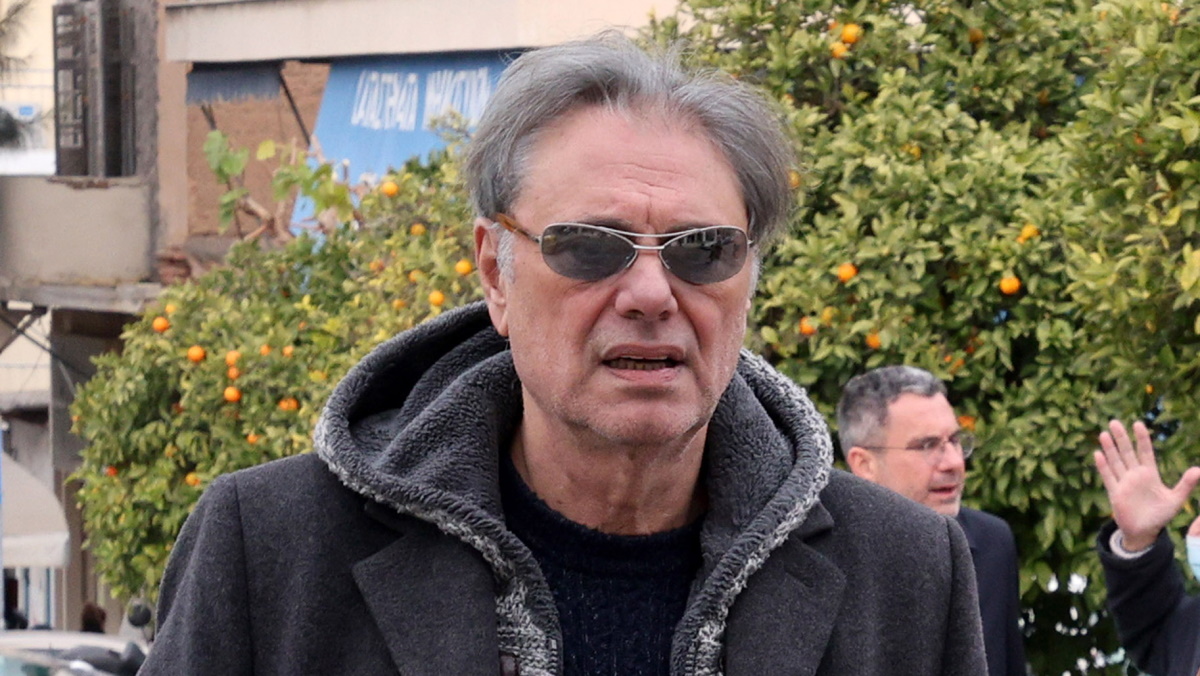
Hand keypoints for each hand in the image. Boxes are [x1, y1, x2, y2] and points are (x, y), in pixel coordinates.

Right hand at [1094, 420, 1199, 550]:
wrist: (1145, 532)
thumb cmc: (1161, 515)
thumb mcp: (1176, 500)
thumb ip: (1186, 485)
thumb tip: (1198, 470)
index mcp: (1150, 474)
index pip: (1145, 452)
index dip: (1141, 438)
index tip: (1138, 424)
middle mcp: (1135, 475)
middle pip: (1127, 453)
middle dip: (1121, 438)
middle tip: (1114, 422)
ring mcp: (1124, 483)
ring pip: (1115, 462)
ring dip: (1109, 448)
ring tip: (1103, 433)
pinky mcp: (1115, 493)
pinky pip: (1108, 477)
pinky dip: (1103, 466)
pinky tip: (1098, 454)